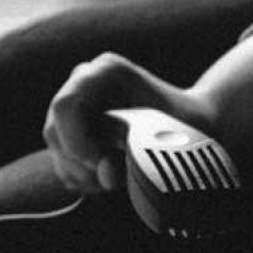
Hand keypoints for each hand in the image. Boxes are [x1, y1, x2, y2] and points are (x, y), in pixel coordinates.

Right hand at [42, 53, 216, 198]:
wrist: (196, 128)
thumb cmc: (189, 126)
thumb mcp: (173, 135)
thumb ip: (139, 153)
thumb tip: (106, 174)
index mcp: (107, 71)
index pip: (67, 106)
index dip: (77, 142)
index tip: (103, 167)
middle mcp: (84, 83)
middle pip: (56, 131)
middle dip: (83, 164)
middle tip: (116, 180)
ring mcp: (76, 107)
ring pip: (58, 151)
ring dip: (86, 175)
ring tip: (122, 177)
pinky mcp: (74, 132)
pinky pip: (64, 164)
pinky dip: (86, 180)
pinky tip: (114, 178)